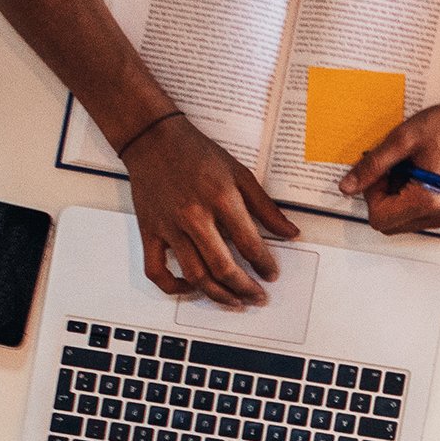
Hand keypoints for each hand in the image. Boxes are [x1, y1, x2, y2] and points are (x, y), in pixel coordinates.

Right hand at [123, 114, 293, 304]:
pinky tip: (189, 288)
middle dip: (245, 289)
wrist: (153, 139)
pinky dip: (173, 287)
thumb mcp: (239, 173)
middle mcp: (194, 216)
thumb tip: (290, 232)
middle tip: (257, 297)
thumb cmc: (196, 153)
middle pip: (223, 267)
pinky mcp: (149, 232)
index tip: (272, 274)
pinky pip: (157, 271)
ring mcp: (169, 227)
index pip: (250, 244)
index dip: (265, 265)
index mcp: (221, 198)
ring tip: (234, 302)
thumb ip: (265, 207)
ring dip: (218, 295)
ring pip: (195, 275)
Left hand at [348, 90, 439, 238]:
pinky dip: (412, 199)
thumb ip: (372, 166)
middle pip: (390, 224)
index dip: (371, 194)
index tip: (381, 171)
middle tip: (394, 169)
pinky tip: (421, 174)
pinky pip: (421, 216)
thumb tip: (348, 186)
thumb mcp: (403, 140)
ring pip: (404, 221)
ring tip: (411, 169)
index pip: (379, 218)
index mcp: (428, 202)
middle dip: (383, 198)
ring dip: (398, 199)